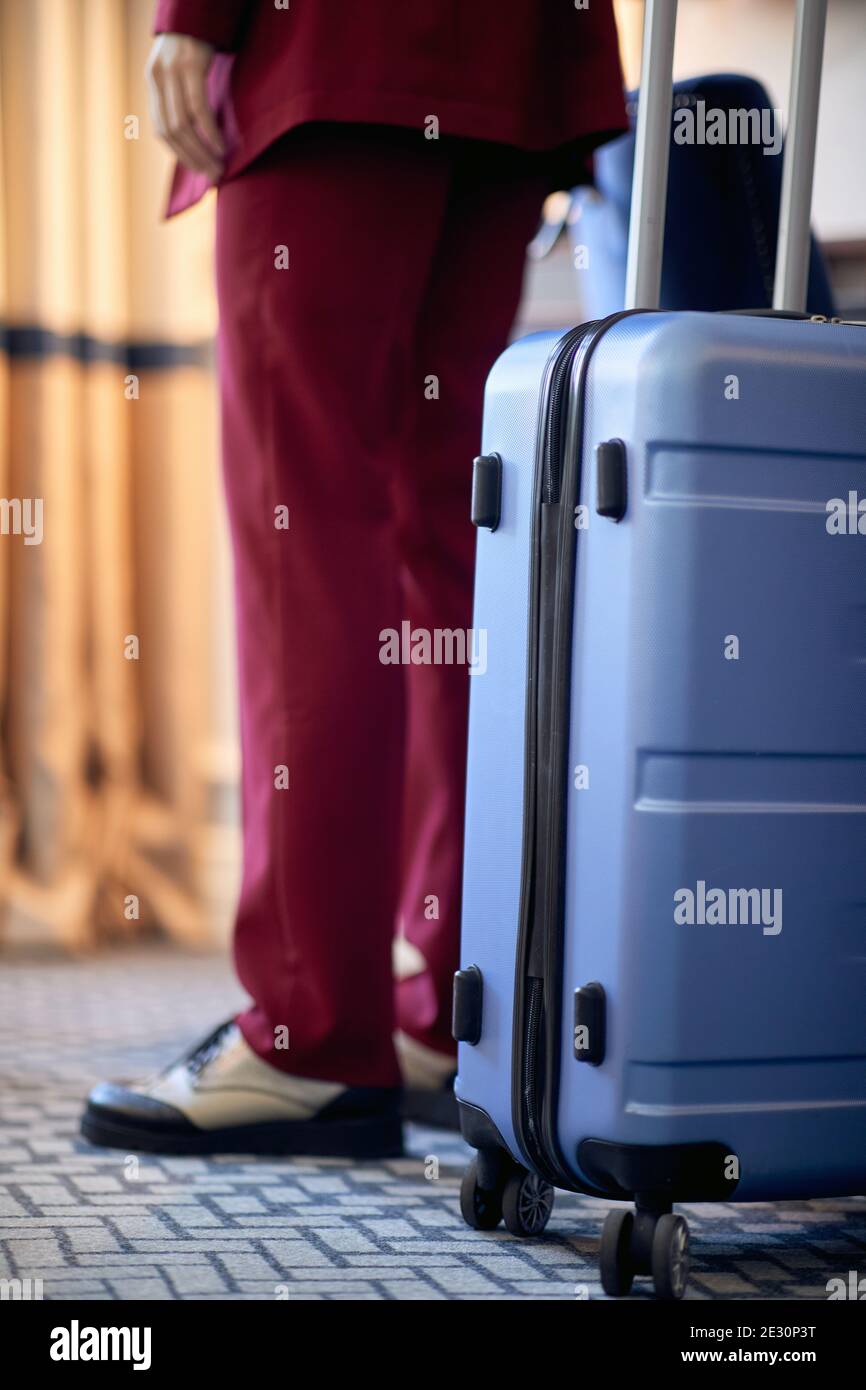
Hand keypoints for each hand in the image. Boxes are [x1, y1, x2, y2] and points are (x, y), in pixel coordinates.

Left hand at [146, 33, 224, 179]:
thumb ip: (179, 95)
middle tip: (211, 175)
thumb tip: (194, 134)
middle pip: (171, 131)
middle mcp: (158, 78)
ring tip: (218, 166)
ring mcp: (172, 71)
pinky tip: (220, 146)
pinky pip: (198, 108)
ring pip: (182, 124)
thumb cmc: (194, 43)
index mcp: (153, 81)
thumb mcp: (180, 69)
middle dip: (192, 158)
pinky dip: (209, 132)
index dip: (179, 154)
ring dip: (202, 151)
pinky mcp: (190, 66)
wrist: (197, 10)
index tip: (197, 169)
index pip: (160, 129)